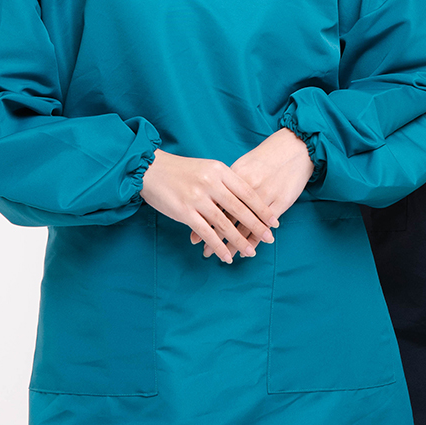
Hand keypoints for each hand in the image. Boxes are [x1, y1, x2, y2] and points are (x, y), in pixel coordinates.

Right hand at [141, 149, 278, 263]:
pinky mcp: (184, 212)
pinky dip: (218, 246)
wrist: (151, 169)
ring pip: (224, 223)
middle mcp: (211, 183)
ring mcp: (197, 198)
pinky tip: (227, 256)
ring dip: (239, 240)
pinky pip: (206, 233)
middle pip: (240, 208)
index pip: (247, 192)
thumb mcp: (208, 168)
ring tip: (251, 252)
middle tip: (270, 238)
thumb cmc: (182, 170)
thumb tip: (246, 199)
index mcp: (220, 170)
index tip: (274, 221)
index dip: (262, 208)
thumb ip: (226, 182)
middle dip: (257, 226)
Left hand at [192, 127, 314, 258]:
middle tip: (204, 252)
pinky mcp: (280, 202)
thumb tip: (208, 198)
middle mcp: (247, 185)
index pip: (214, 203)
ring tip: (225, 257)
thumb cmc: (265, 157)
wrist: (294, 148)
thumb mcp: (242, 165)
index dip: (203, 221)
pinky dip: (254, 239)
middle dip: (214, 237)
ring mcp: (264, 194)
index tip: (194, 237)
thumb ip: (226, 181)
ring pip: (244, 225)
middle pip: (226, 216)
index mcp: (234, 175)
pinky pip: (264, 225)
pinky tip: (248, 249)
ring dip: (234, 243)